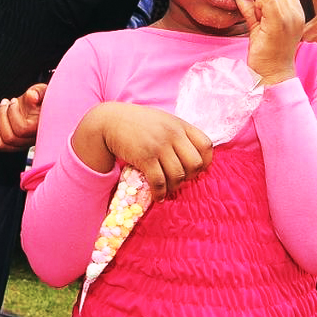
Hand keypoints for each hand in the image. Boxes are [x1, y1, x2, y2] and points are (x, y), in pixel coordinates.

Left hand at [0, 83, 44, 152]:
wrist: (36, 106)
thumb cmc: (39, 98)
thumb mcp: (41, 91)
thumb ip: (38, 92)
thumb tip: (32, 95)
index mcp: (40, 129)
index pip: (22, 129)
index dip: (13, 113)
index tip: (14, 100)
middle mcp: (31, 142)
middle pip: (9, 138)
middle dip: (2, 115)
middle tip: (5, 103)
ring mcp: (20, 146)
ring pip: (0, 144)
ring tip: (1, 109)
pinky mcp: (11, 146)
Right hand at [78, 102, 212, 200]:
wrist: (110, 120)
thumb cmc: (138, 122)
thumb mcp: (163, 121)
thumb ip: (179, 134)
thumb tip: (194, 157)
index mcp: (180, 125)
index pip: (206, 145)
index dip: (205, 162)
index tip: (197, 170)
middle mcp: (173, 134)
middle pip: (195, 164)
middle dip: (190, 177)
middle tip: (179, 179)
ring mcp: (159, 146)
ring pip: (178, 175)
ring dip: (174, 187)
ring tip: (167, 189)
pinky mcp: (145, 157)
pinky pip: (159, 181)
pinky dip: (160, 193)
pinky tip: (157, 196)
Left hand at [235, 0, 303, 86]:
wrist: (272, 74)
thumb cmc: (267, 54)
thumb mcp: (259, 26)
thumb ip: (252, 10)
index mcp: (296, 14)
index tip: (251, 0)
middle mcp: (297, 15)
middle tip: (251, 8)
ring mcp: (290, 19)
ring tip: (256, 16)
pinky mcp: (279, 24)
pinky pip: (268, 1)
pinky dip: (257, 5)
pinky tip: (255, 18)